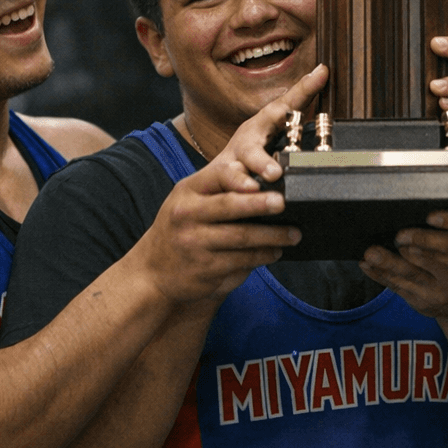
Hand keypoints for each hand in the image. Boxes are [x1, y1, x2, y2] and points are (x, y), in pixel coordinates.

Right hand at [137, 65, 326, 303]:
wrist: (153, 271)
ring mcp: (195, 243)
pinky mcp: (205, 269)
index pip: (217, 176)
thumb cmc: (181, 228)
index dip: (242, 177)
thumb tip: (266, 183)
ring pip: (241, 237)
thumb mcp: (190, 201)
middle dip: (261, 204)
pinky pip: (241, 260)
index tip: (266, 177)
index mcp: (187, 191)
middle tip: (285, 203)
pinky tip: (275, 252)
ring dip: (273, 236)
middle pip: (230, 206)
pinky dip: (263, 256)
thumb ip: (220, 190)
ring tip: (294, 233)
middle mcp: (187, 215)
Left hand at [359, 243, 447, 320]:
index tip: (406, 235)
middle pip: (417, 270)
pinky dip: (378, 276)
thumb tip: (435, 215)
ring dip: (383, 266)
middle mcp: (445, 288)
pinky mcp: (416, 303)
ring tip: (369, 255)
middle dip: (396, 259)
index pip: (440, 258)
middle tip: (380, 247)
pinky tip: (365, 266)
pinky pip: (395, 287)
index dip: (424, 246)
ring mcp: (429, 297)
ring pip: (402, 279)